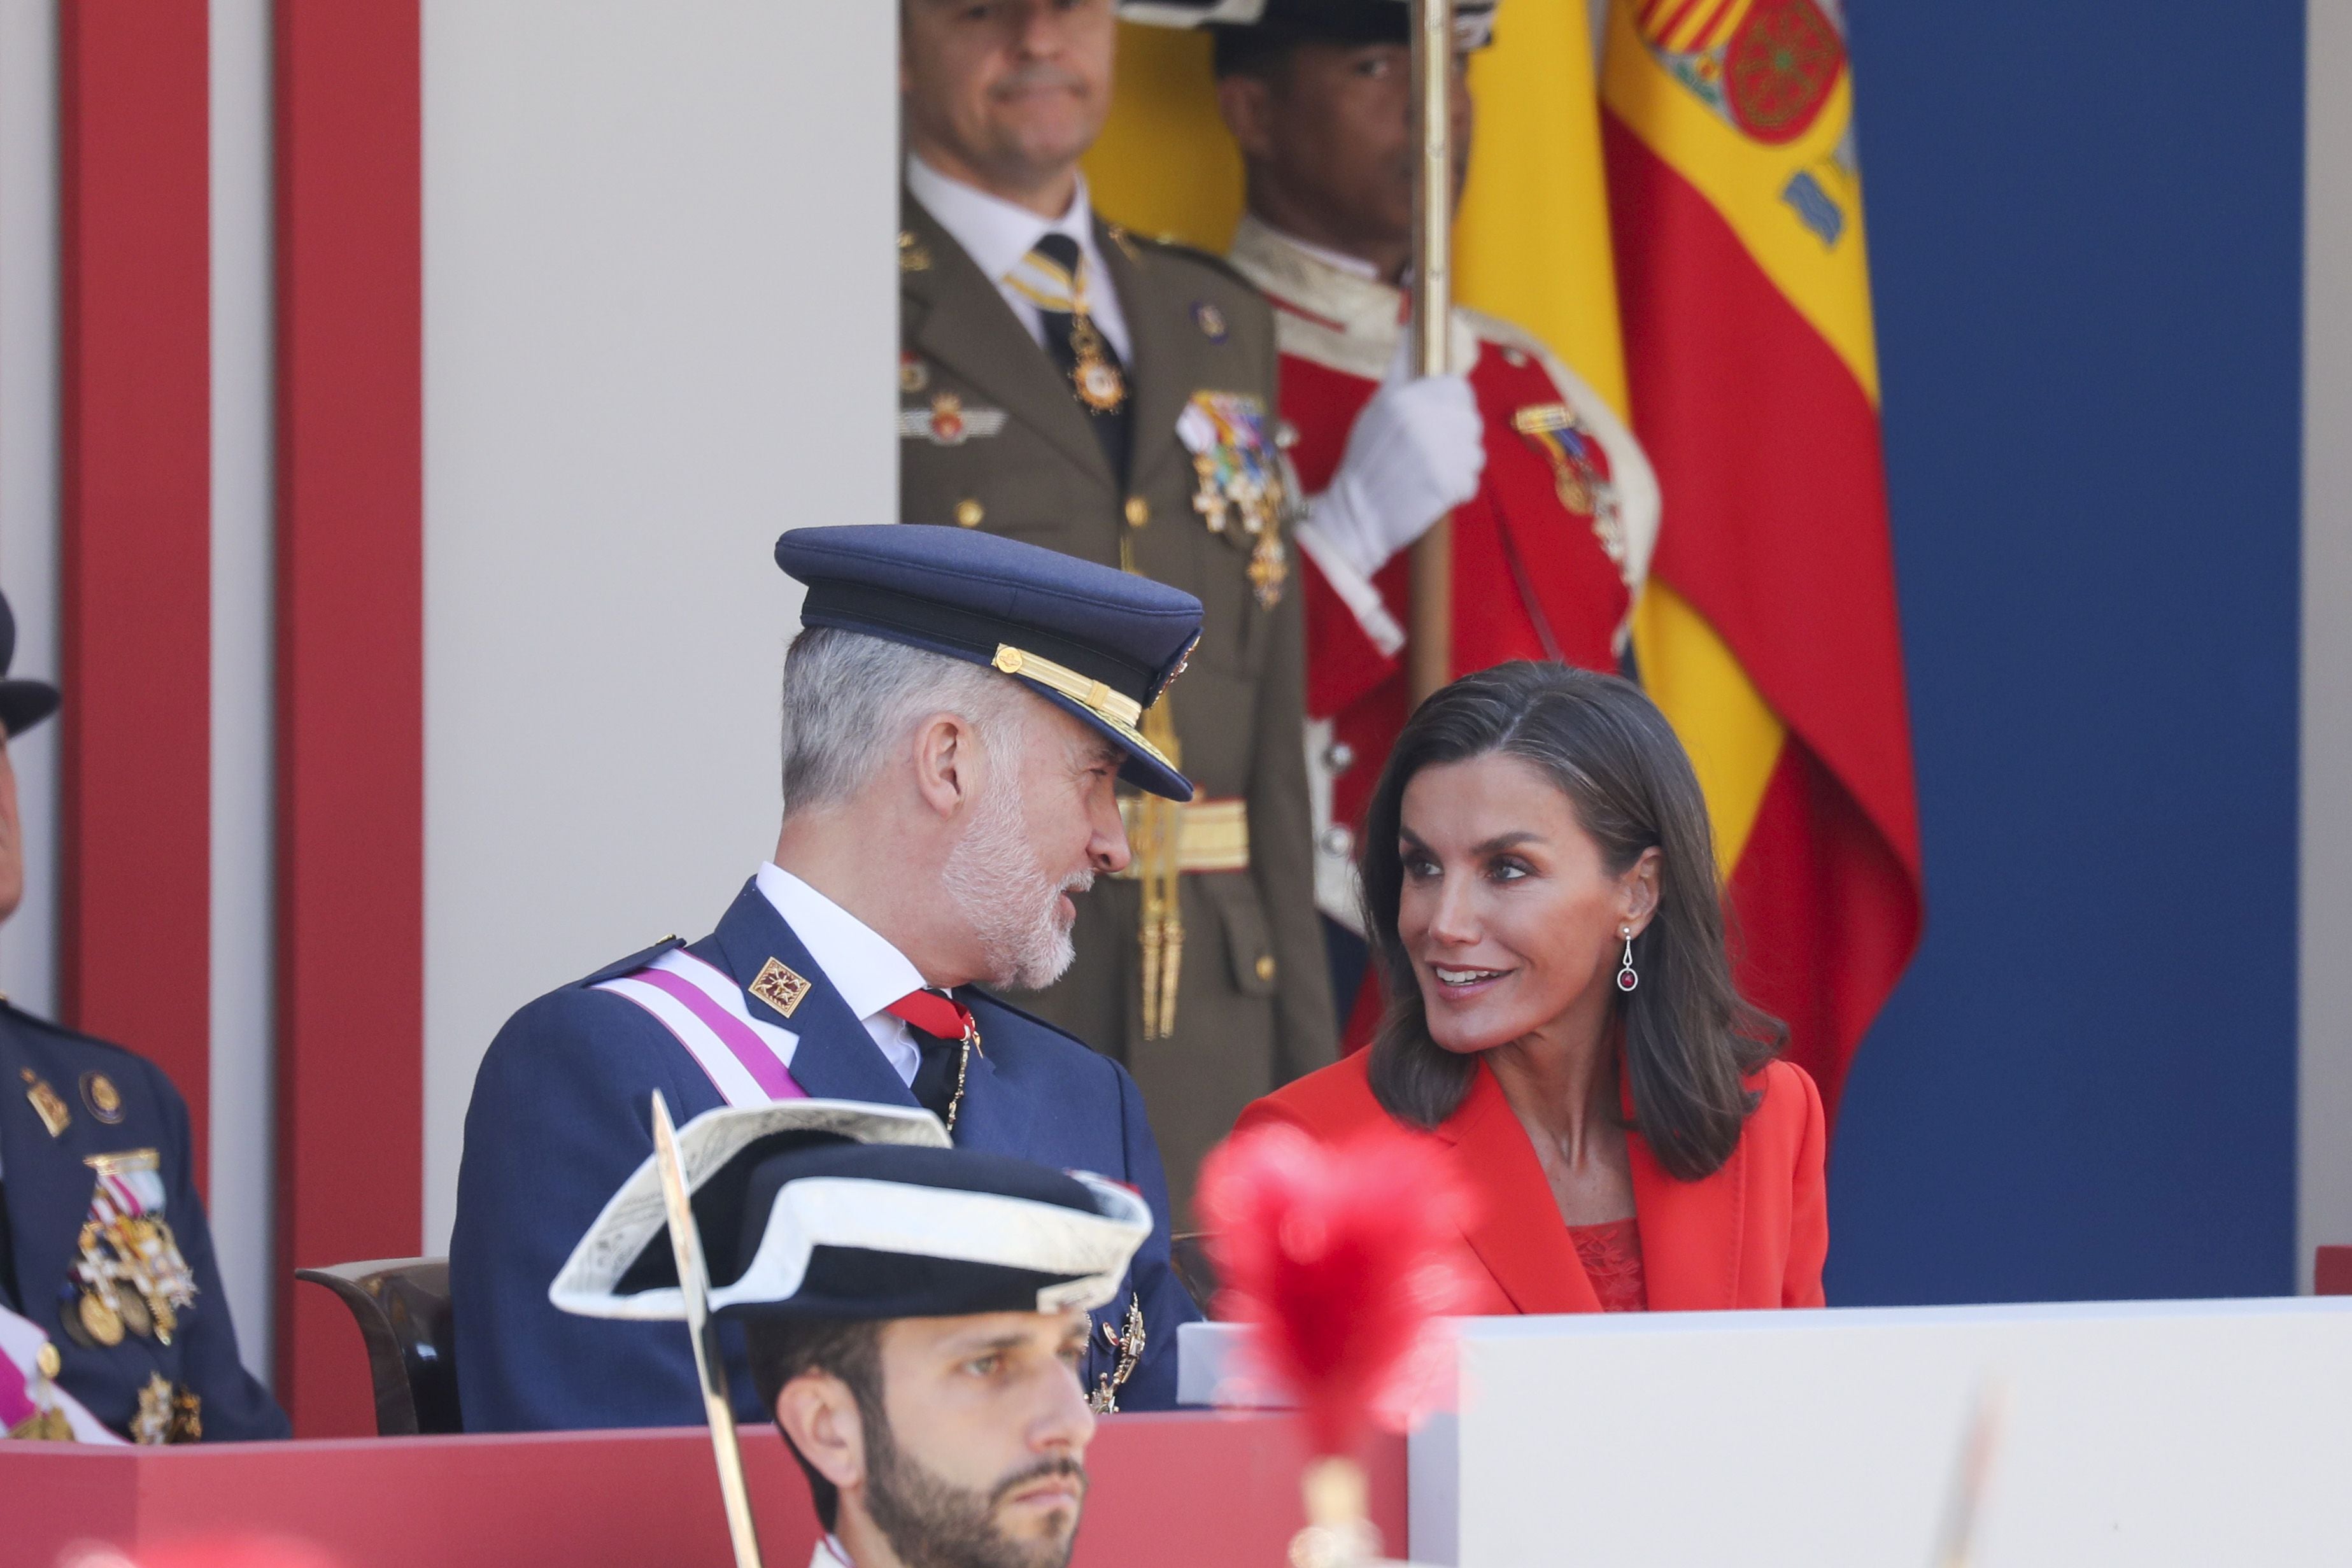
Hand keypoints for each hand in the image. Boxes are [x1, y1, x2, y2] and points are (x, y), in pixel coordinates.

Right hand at [1306, 333, 1484, 579]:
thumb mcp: (1377, 405)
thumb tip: (1414, 321)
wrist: (1355, 516)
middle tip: (1428, 451)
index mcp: (1406, 397)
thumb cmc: (1366, 459)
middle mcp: (1423, 421)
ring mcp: (1438, 454)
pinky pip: (1471, 480)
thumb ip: (1402, 368)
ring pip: (1475, 450)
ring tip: (1429, 471)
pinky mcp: (1448, 486)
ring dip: (1459, 463)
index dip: (1451, 403)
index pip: (1457, 387)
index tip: (1436, 418)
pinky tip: (1432, 490)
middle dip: (1456, 434)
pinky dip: (1457, 489)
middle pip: (1470, 419)